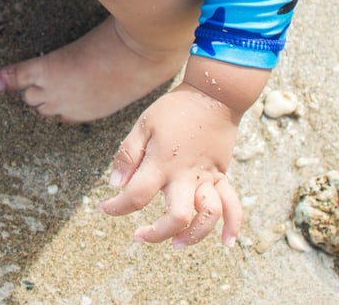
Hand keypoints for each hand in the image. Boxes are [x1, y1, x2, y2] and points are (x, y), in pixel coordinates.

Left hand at [99, 82, 242, 248]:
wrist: (213, 94)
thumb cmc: (174, 109)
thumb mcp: (144, 124)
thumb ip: (128, 154)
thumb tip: (115, 184)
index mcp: (162, 162)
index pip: (135, 196)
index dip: (116, 208)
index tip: (106, 209)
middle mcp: (185, 175)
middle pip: (175, 217)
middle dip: (156, 234)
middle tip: (139, 236)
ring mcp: (207, 177)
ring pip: (206, 217)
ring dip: (193, 236)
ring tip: (176, 244)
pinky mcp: (221, 175)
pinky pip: (233, 204)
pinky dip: (233, 225)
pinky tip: (227, 242)